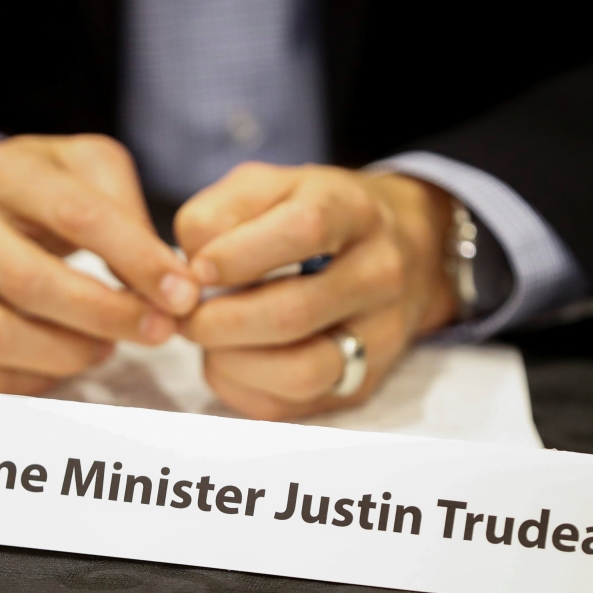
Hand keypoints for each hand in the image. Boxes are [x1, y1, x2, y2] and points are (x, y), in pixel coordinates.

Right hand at [0, 135, 199, 393]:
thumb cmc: (39, 194)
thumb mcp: (88, 170)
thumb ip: (129, 212)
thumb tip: (166, 280)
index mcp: (5, 172)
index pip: (77, 216)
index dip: (138, 261)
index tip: (183, 295)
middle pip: (31, 284)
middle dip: (108, 317)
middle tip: (157, 332)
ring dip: (68, 355)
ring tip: (105, 347)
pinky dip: (30, 382)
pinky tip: (59, 363)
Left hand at [174, 162, 456, 419]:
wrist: (405, 252)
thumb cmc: (314, 216)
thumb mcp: (268, 187)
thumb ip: (218, 213)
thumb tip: (187, 272)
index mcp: (352, 211)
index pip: (304, 230)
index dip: (236, 255)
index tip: (196, 270)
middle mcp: (378, 274)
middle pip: (294, 313)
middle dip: (220, 321)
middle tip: (188, 315)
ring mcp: (379, 335)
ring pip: (300, 372)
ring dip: (232, 362)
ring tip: (209, 340)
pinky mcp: (362, 384)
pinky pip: (290, 406)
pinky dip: (242, 388)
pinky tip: (230, 360)